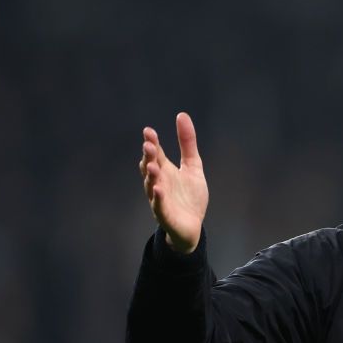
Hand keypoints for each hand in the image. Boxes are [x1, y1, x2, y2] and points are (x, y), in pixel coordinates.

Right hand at [138, 112, 208, 252]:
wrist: (193, 227)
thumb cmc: (189, 197)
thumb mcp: (193, 166)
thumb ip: (187, 143)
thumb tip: (181, 115)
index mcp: (164, 170)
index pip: (156, 154)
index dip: (152, 143)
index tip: (149, 131)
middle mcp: (159, 183)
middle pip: (151, 167)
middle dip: (149, 157)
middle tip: (148, 144)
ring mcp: (160, 199)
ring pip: (151, 186)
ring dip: (151, 176)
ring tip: (152, 165)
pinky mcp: (165, 215)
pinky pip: (159, 206)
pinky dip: (158, 198)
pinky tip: (158, 189)